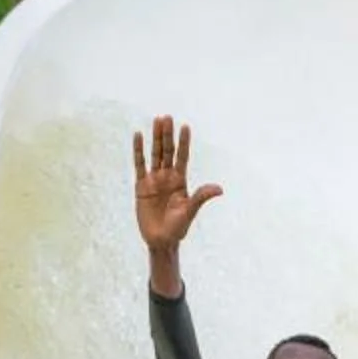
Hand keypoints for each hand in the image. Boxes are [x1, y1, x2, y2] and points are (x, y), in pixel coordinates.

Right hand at [132, 115, 221, 256]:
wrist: (161, 241)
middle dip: (168, 135)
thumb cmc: (178, 228)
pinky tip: (138, 136)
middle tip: (167, 117)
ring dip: (156, 138)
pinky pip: (139, 164)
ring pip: (155, 154)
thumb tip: (220, 189)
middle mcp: (167, 176)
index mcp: (180, 181)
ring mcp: (154, 179)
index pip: (182, 157)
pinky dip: (139, 151)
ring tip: (157, 120)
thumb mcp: (190, 211)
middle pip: (168, 151)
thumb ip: (201, 197)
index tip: (185, 127)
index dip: (184, 142)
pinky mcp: (141, 185)